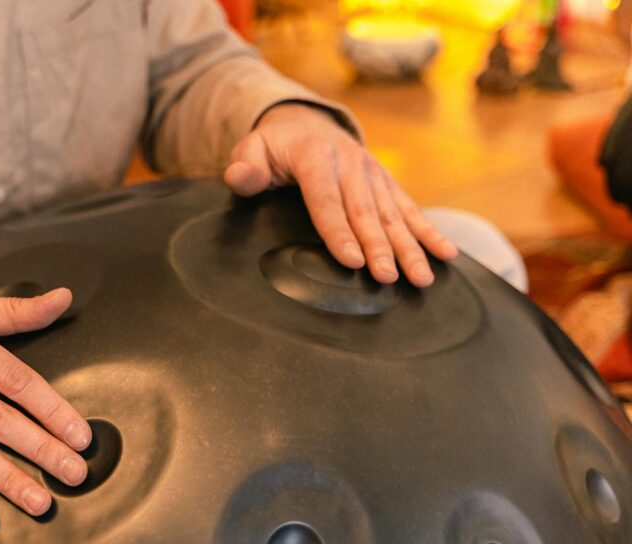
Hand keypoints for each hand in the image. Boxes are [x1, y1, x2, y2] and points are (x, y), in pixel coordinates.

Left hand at [224, 103, 457, 286]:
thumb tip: (239, 177)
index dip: (339, 232)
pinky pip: (409, 209)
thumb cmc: (274, 148)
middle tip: (389, 278)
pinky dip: (428, 232)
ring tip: (422, 277)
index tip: (351, 260)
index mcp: (315, 157)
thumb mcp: (252, 150)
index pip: (326, 201)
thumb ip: (245, 167)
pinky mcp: (386, 183)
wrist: (305, 123)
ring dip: (410, 247)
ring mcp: (373, 173)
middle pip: (365, 213)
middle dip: (379, 248)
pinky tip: (446, 254)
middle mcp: (350, 163)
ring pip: (392, 215)